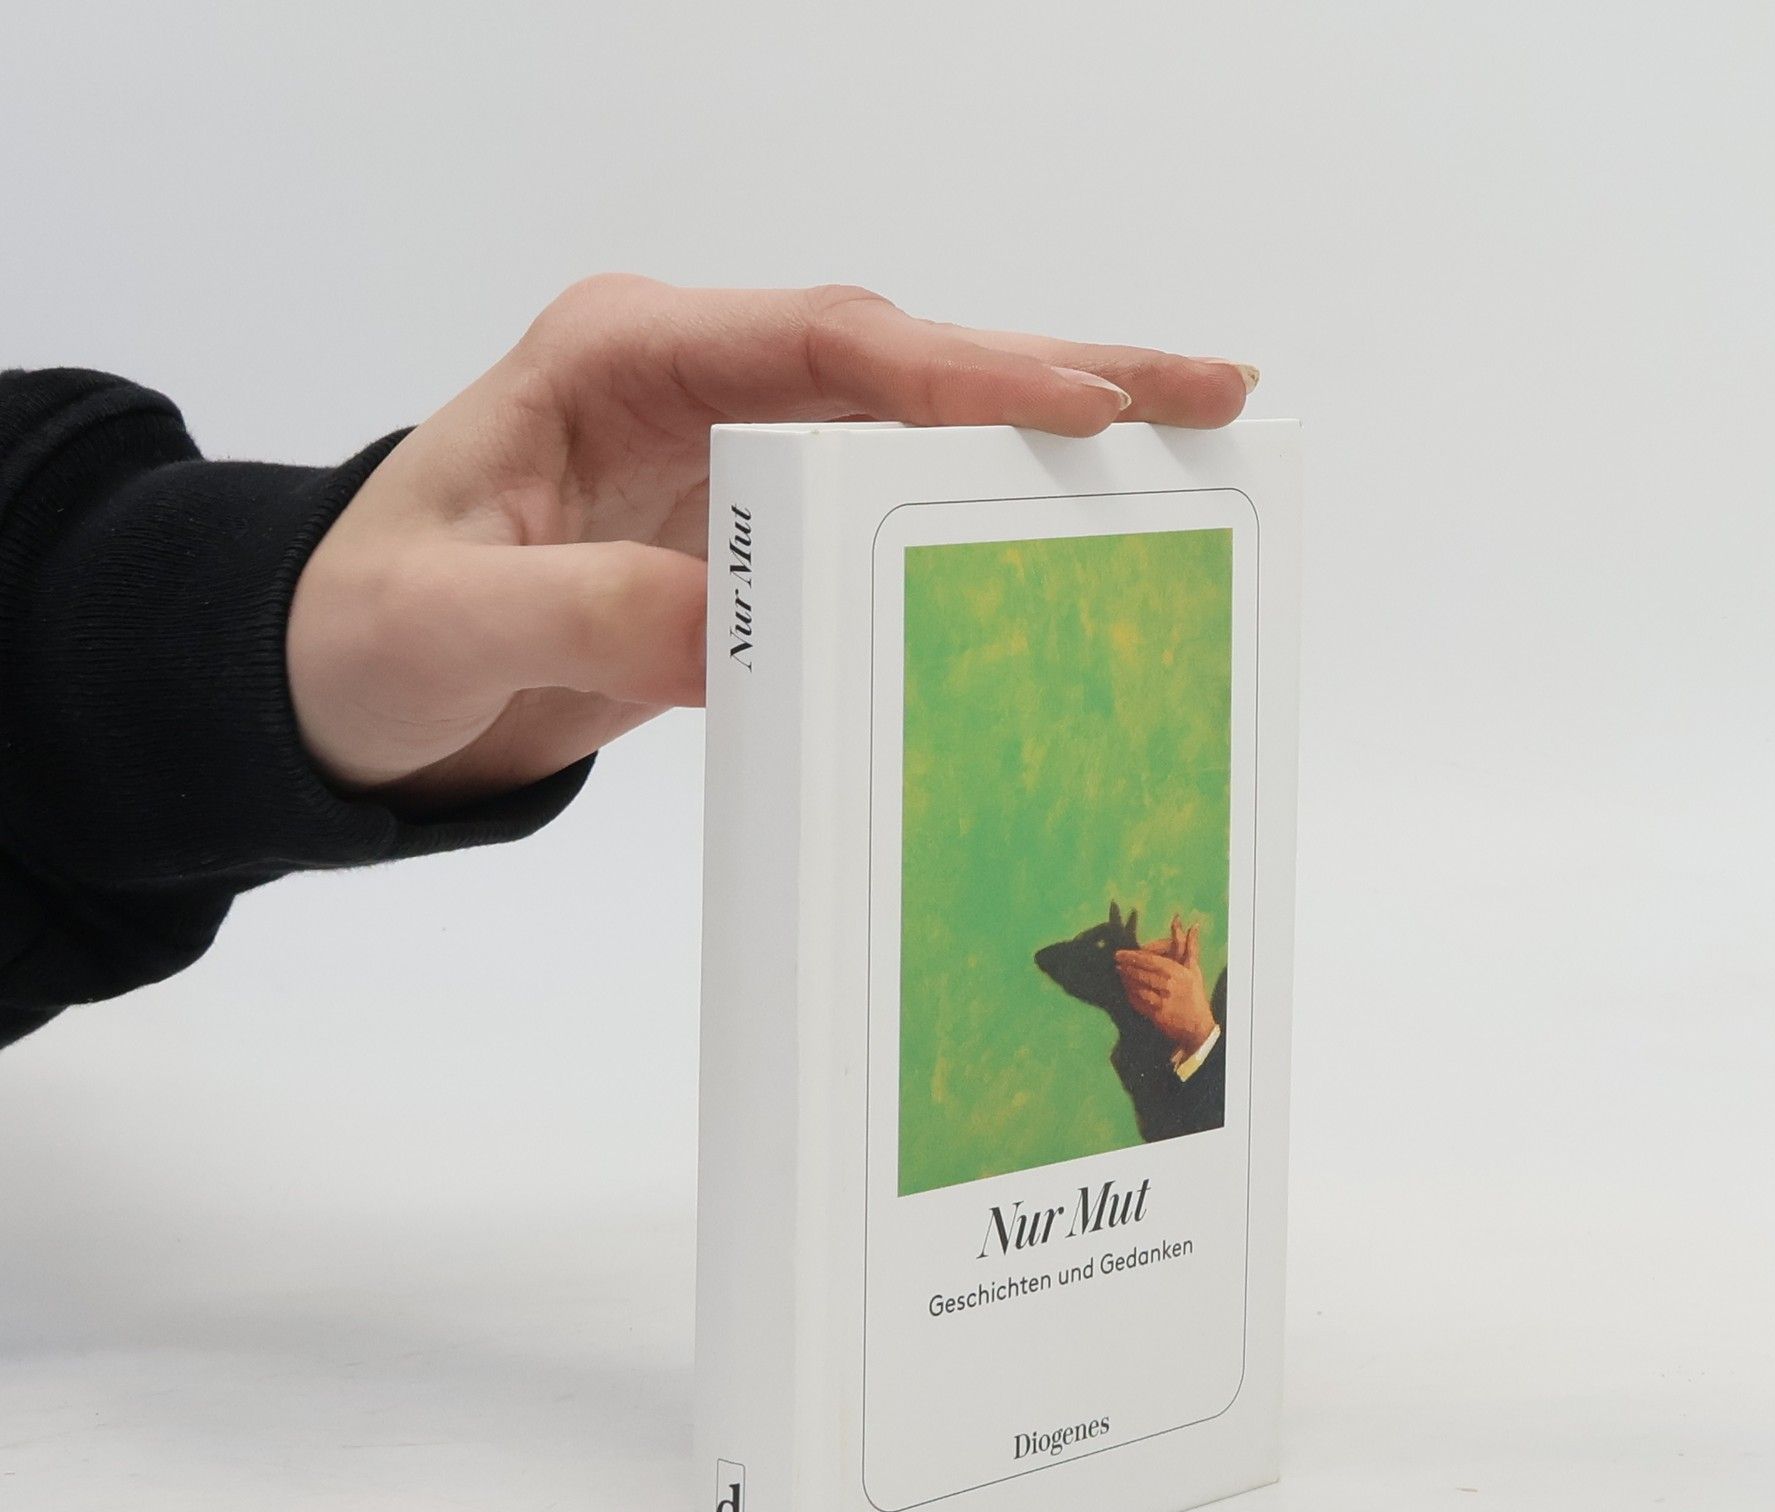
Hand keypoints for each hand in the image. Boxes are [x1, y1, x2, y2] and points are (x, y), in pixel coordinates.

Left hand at [286, 277, 1255, 810]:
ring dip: (1046, 445)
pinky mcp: (751, 537)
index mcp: (620, 359)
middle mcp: (698, 384)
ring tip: (1188, 449)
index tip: (1074, 407)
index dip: (956, 373)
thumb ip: (576, 613)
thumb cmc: (362, 635)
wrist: (346, 690)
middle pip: (905, 364)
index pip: (820, 343)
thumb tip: (742, 631)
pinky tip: (1068, 547)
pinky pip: (885, 523)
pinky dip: (978, 530)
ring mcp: (734, 458)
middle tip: (1212, 393)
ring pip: (916, 436)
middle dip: (1059, 374)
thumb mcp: (441, 626)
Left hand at [1116, 916, 1216, 1055]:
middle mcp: (1169, 985)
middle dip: (1126, 966)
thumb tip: (1194, 925)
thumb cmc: (1194, 995)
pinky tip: (1125, 988)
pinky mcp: (1156, 1015)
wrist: (1197, 1026)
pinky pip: (1138, 1002)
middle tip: (1115, 960)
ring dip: (1126, 979)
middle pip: (1142, 973)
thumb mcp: (1194, 970)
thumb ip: (1190, 947)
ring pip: (1138, 987)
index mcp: (1177, 972)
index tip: (1121, 953)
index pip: (1151, 961)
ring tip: (1118, 972)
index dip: (1134, 956)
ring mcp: (1162, 1001)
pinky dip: (1129, 994)